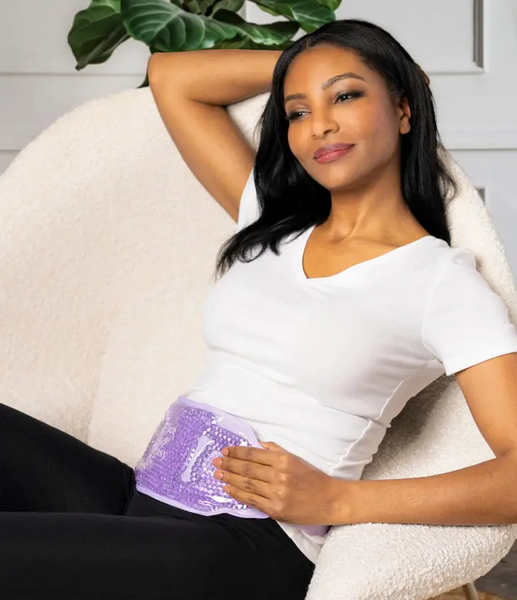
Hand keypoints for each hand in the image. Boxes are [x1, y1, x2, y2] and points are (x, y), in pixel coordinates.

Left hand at [211, 440, 338, 525]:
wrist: (329, 500)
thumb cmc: (313, 477)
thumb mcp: (295, 458)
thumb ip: (275, 450)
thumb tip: (257, 445)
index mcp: (283, 460)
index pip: (253, 454)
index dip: (237, 452)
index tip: (225, 450)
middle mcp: (279, 476)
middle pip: (247, 469)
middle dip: (228, 464)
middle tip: (215, 461)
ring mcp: (276, 494)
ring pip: (247, 484)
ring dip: (229, 479)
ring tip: (217, 474)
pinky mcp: (275, 510)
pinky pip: (252, 500)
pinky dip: (238, 494)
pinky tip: (228, 489)